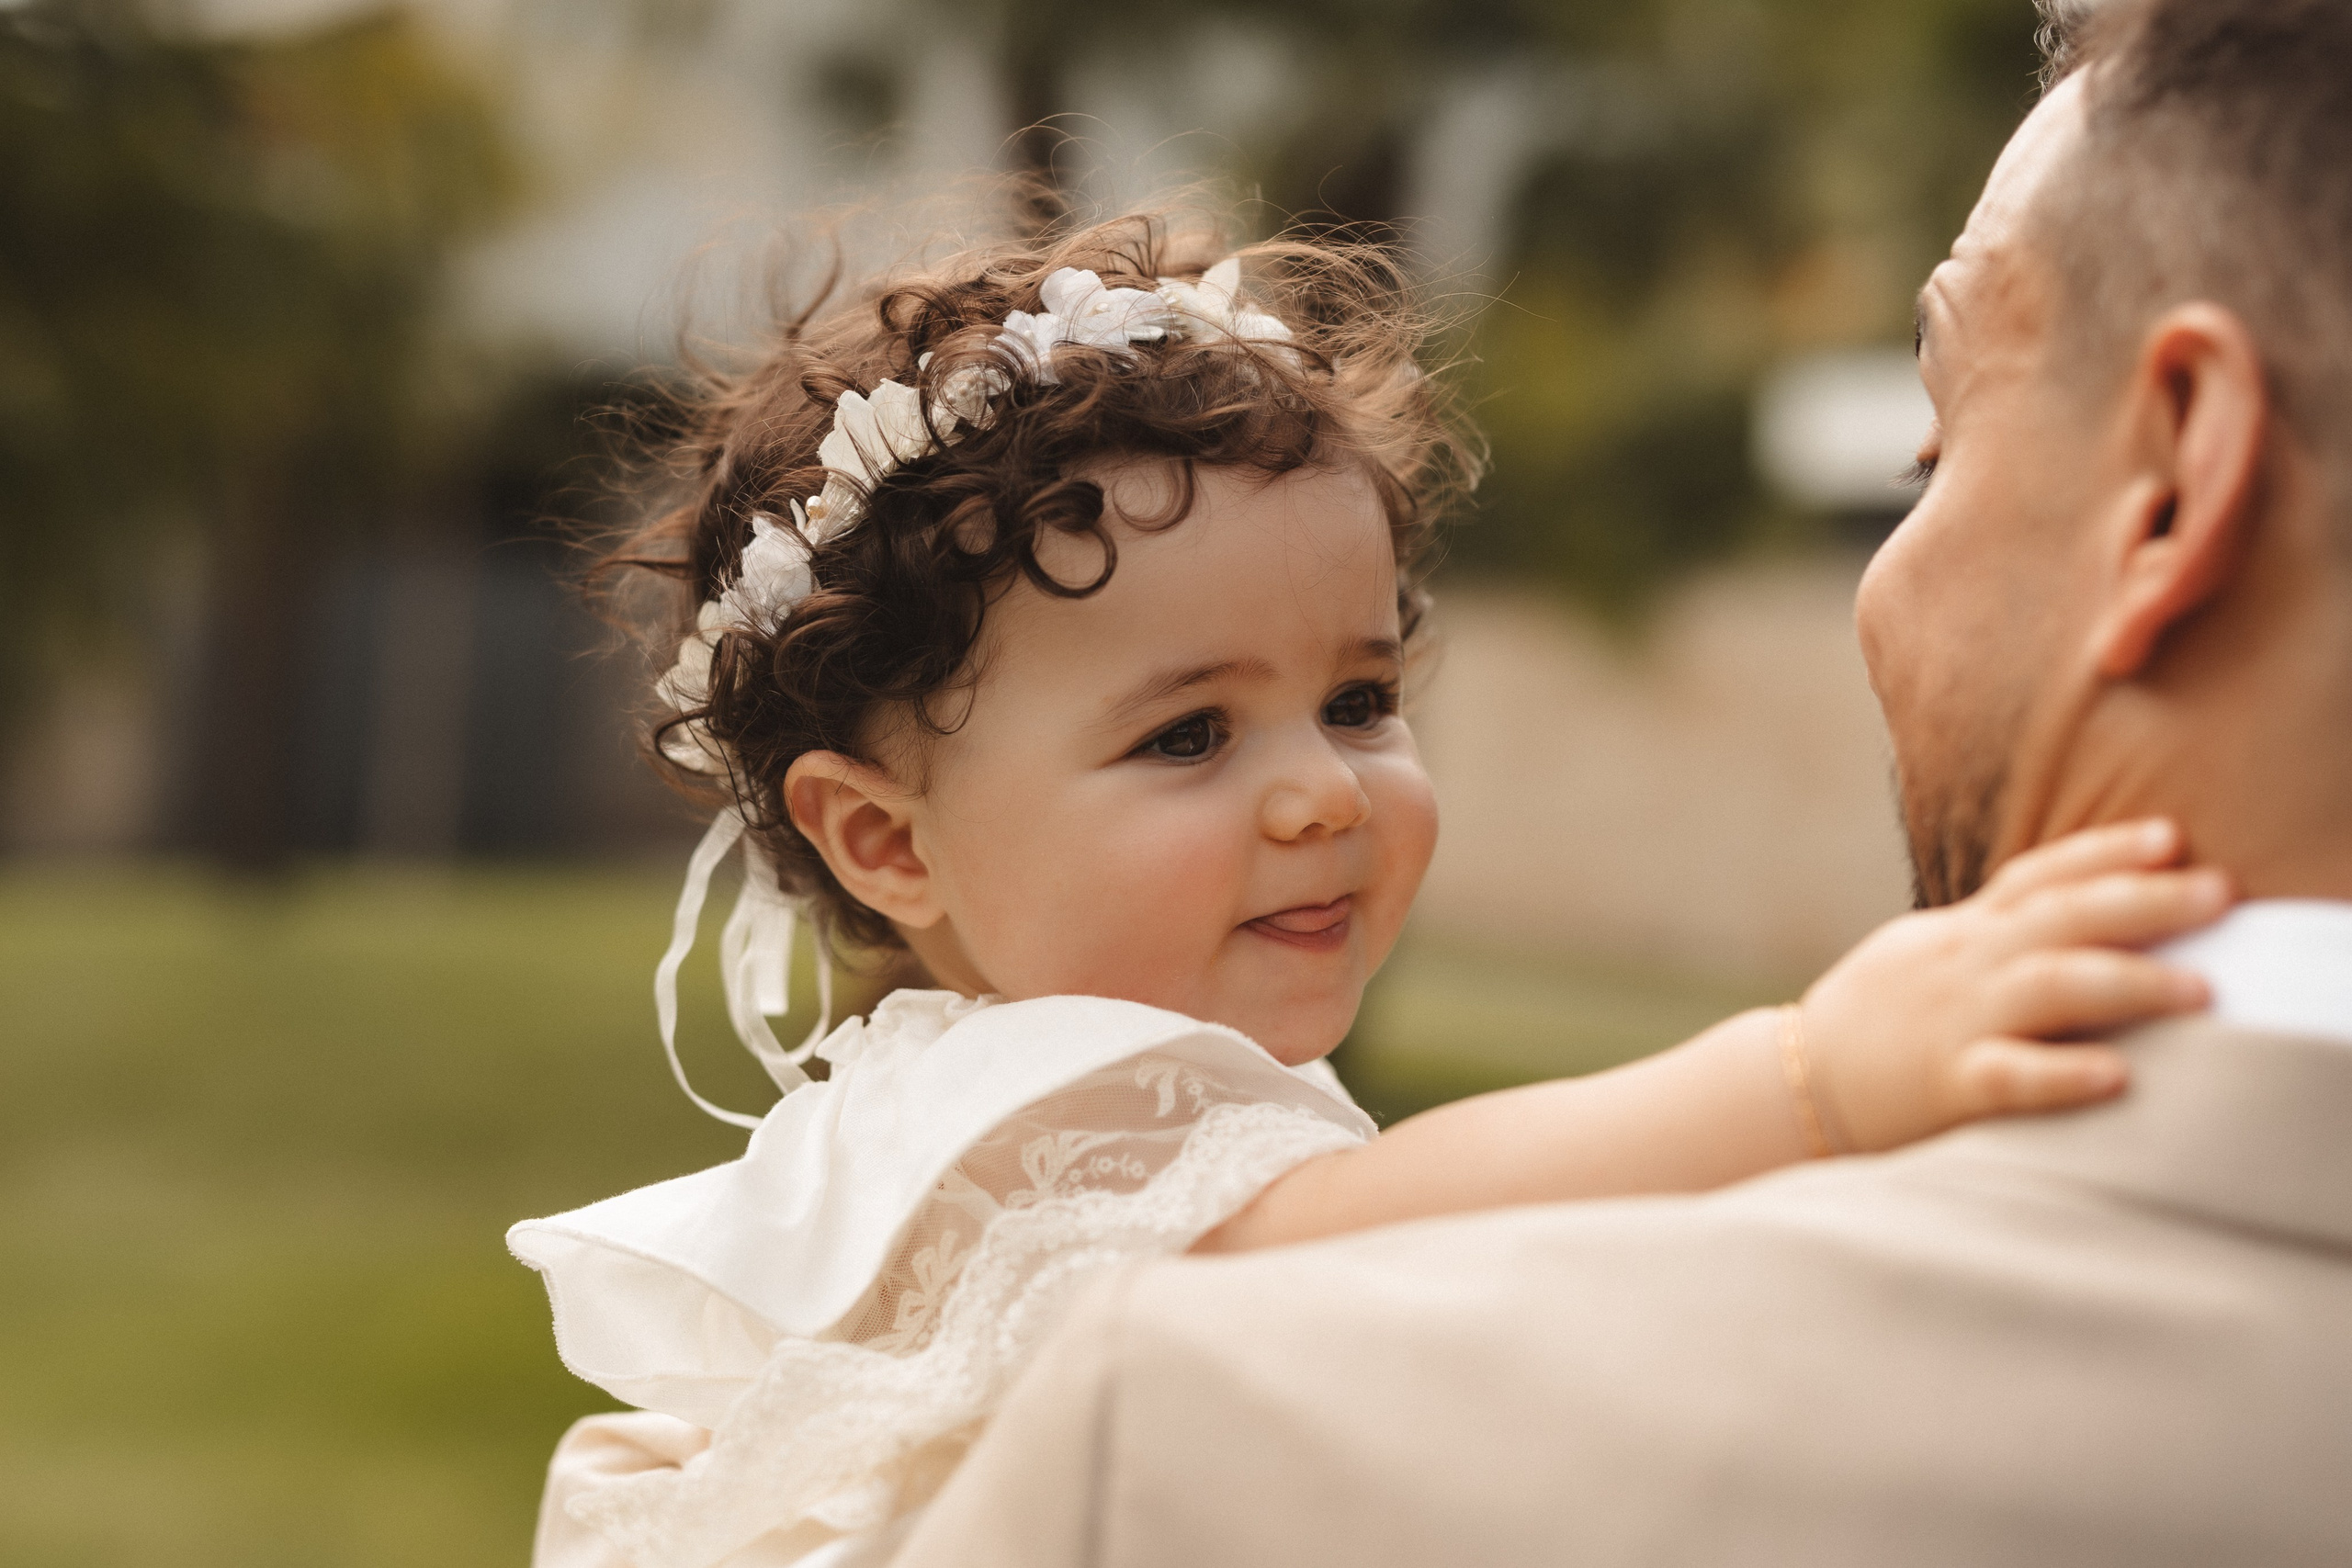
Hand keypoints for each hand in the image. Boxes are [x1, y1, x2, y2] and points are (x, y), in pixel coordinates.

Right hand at [1797, 818, 2227, 1153]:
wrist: (1793, 1086)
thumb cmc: (1880, 1023)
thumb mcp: (1931, 955)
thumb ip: (2001, 933)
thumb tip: (2086, 912)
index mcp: (1962, 933)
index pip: (2038, 876)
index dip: (2104, 851)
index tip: (2171, 836)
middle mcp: (1965, 965)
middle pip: (2061, 916)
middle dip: (2144, 900)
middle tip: (2221, 892)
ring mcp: (1955, 1021)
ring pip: (2049, 985)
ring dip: (2129, 981)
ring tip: (2201, 989)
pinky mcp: (1946, 1084)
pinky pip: (2009, 1075)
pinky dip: (2064, 1074)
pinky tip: (2117, 1077)